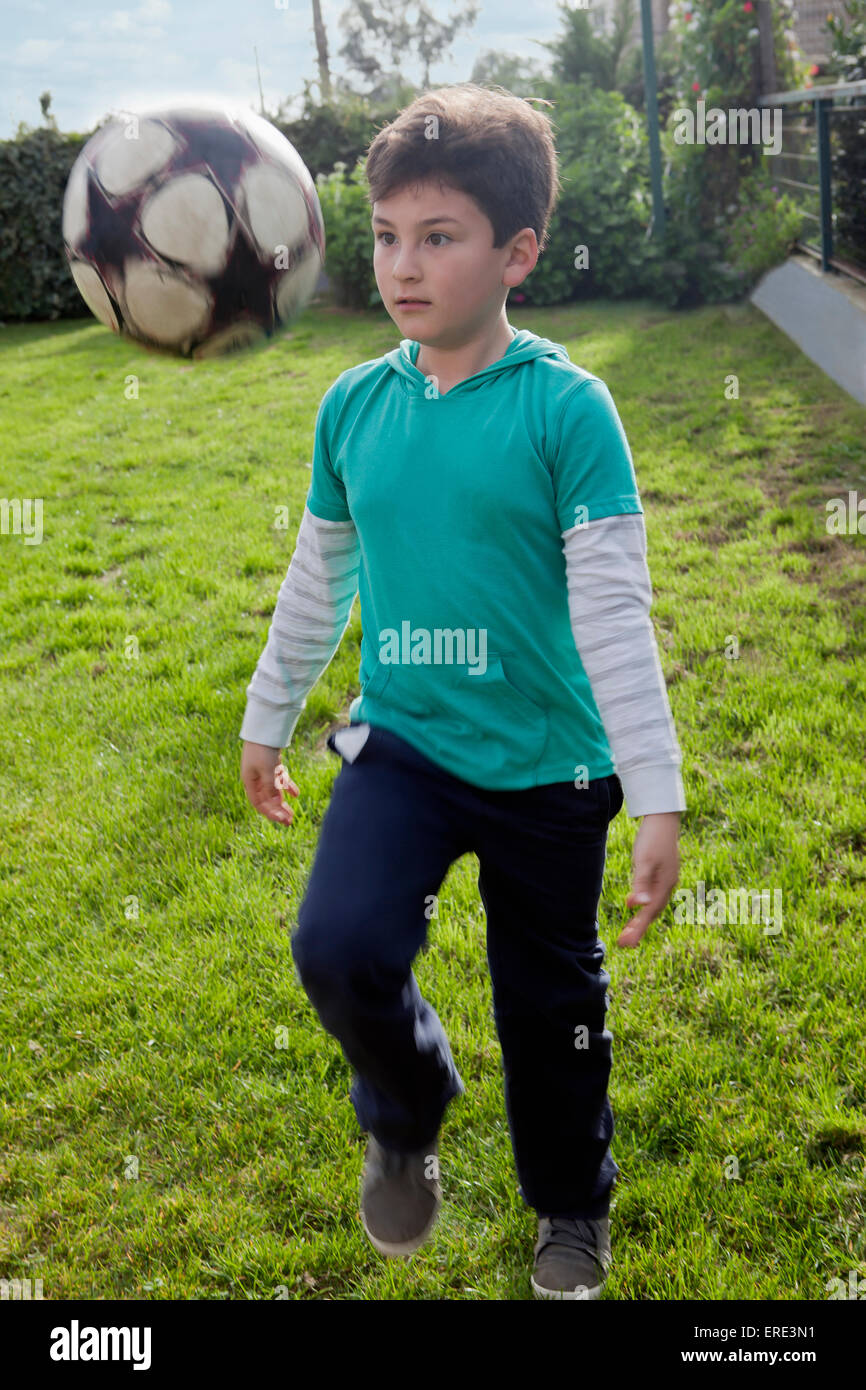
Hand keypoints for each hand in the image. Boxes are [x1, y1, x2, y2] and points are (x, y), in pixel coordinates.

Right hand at [240, 741, 298, 826]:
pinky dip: (287, 786)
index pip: (259, 803)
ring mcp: (263, 771)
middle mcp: (255, 778)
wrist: (265, 728)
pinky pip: (279, 779)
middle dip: (278, 811)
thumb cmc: (263, 750)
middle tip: (290, 821)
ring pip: (273, 791)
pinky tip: (296, 794)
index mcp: (249, 782)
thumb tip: (276, 804)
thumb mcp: (268, 771)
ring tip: (292, 812)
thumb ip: (271, 788)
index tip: (283, 820)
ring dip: (282, 802)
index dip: (270, 813)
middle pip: (266, 800)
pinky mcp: (271, 764)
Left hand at [617, 811, 679, 947]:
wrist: (662, 818)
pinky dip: (642, 904)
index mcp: (664, 885)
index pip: (649, 913)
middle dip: (638, 928)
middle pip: (652, 912)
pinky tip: (632, 905)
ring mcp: (666, 879)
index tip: (625, 943)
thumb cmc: (652, 838)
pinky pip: (652, 894)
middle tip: (624, 944)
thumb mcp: (644, 861)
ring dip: (640, 919)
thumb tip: (639, 906)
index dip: (637, 929)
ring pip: (652, 905)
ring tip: (628, 931)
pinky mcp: (661, 872)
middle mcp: (668, 885)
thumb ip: (641, 883)